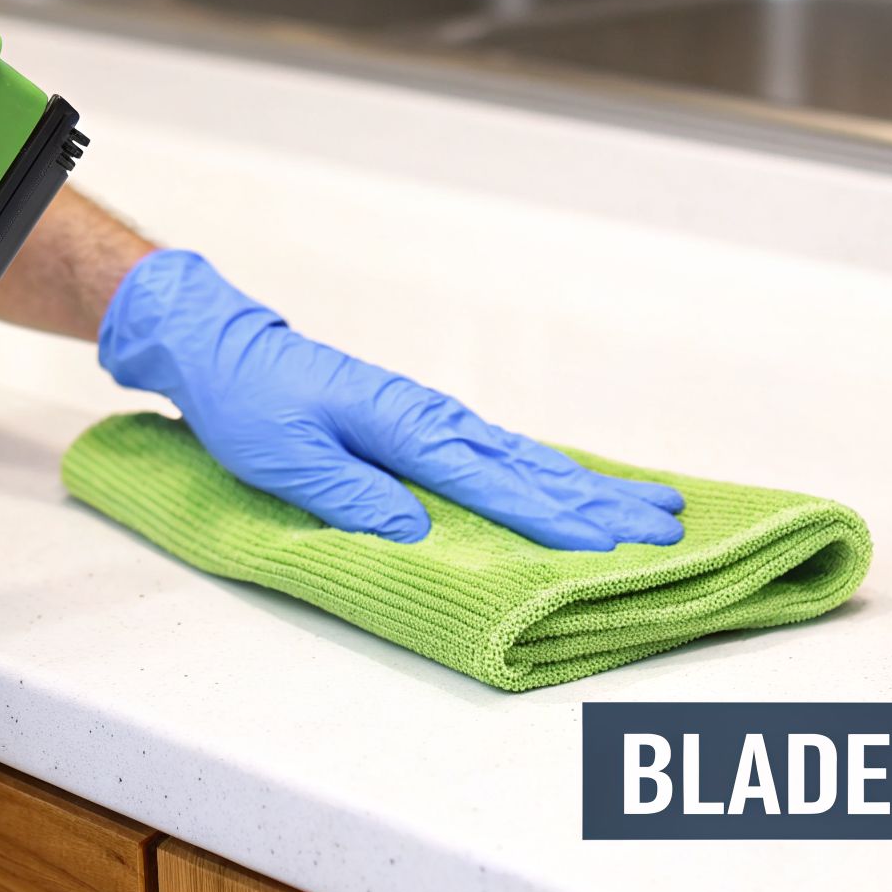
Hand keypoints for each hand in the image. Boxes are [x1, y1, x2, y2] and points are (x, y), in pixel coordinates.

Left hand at [98, 250, 683, 549]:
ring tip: (652, 504)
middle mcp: (433, 419)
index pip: (491, 482)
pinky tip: (579, 485)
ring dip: (591, 485)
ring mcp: (435, 419)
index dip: (552, 518)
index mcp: (403, 427)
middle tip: (667, 527)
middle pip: (532, 467)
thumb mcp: (283, 456)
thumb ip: (350, 494)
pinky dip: (551, 471)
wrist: (225, 349)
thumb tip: (415, 530)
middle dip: (601, 502)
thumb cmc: (248, 401)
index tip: (608, 543)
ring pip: (528, 458)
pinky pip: (504, 453)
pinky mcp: (426, 425)